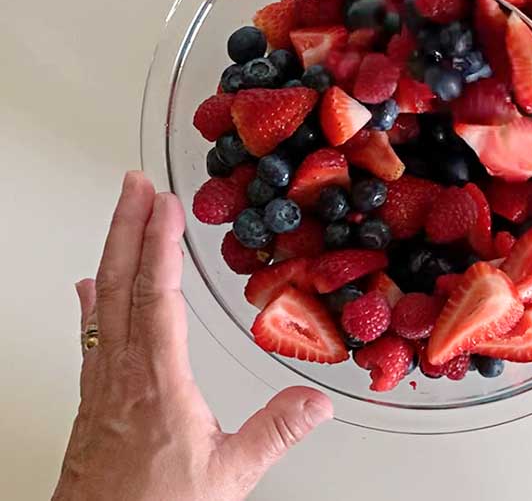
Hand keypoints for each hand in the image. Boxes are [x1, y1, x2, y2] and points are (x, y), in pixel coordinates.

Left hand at [53, 172, 332, 500]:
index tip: (165, 206)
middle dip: (128, 227)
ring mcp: (102, 384)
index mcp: (158, 383)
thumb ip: (275, 432)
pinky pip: (92, 333)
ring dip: (111, 251)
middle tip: (134, 185)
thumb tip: (317, 399)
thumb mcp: (230, 474)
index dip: (161, 246)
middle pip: (121, 284)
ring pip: (102, 302)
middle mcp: (122, 375)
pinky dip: (92, 301)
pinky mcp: (93, 398)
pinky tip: (89, 289)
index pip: (158, 297)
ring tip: (118, 216)